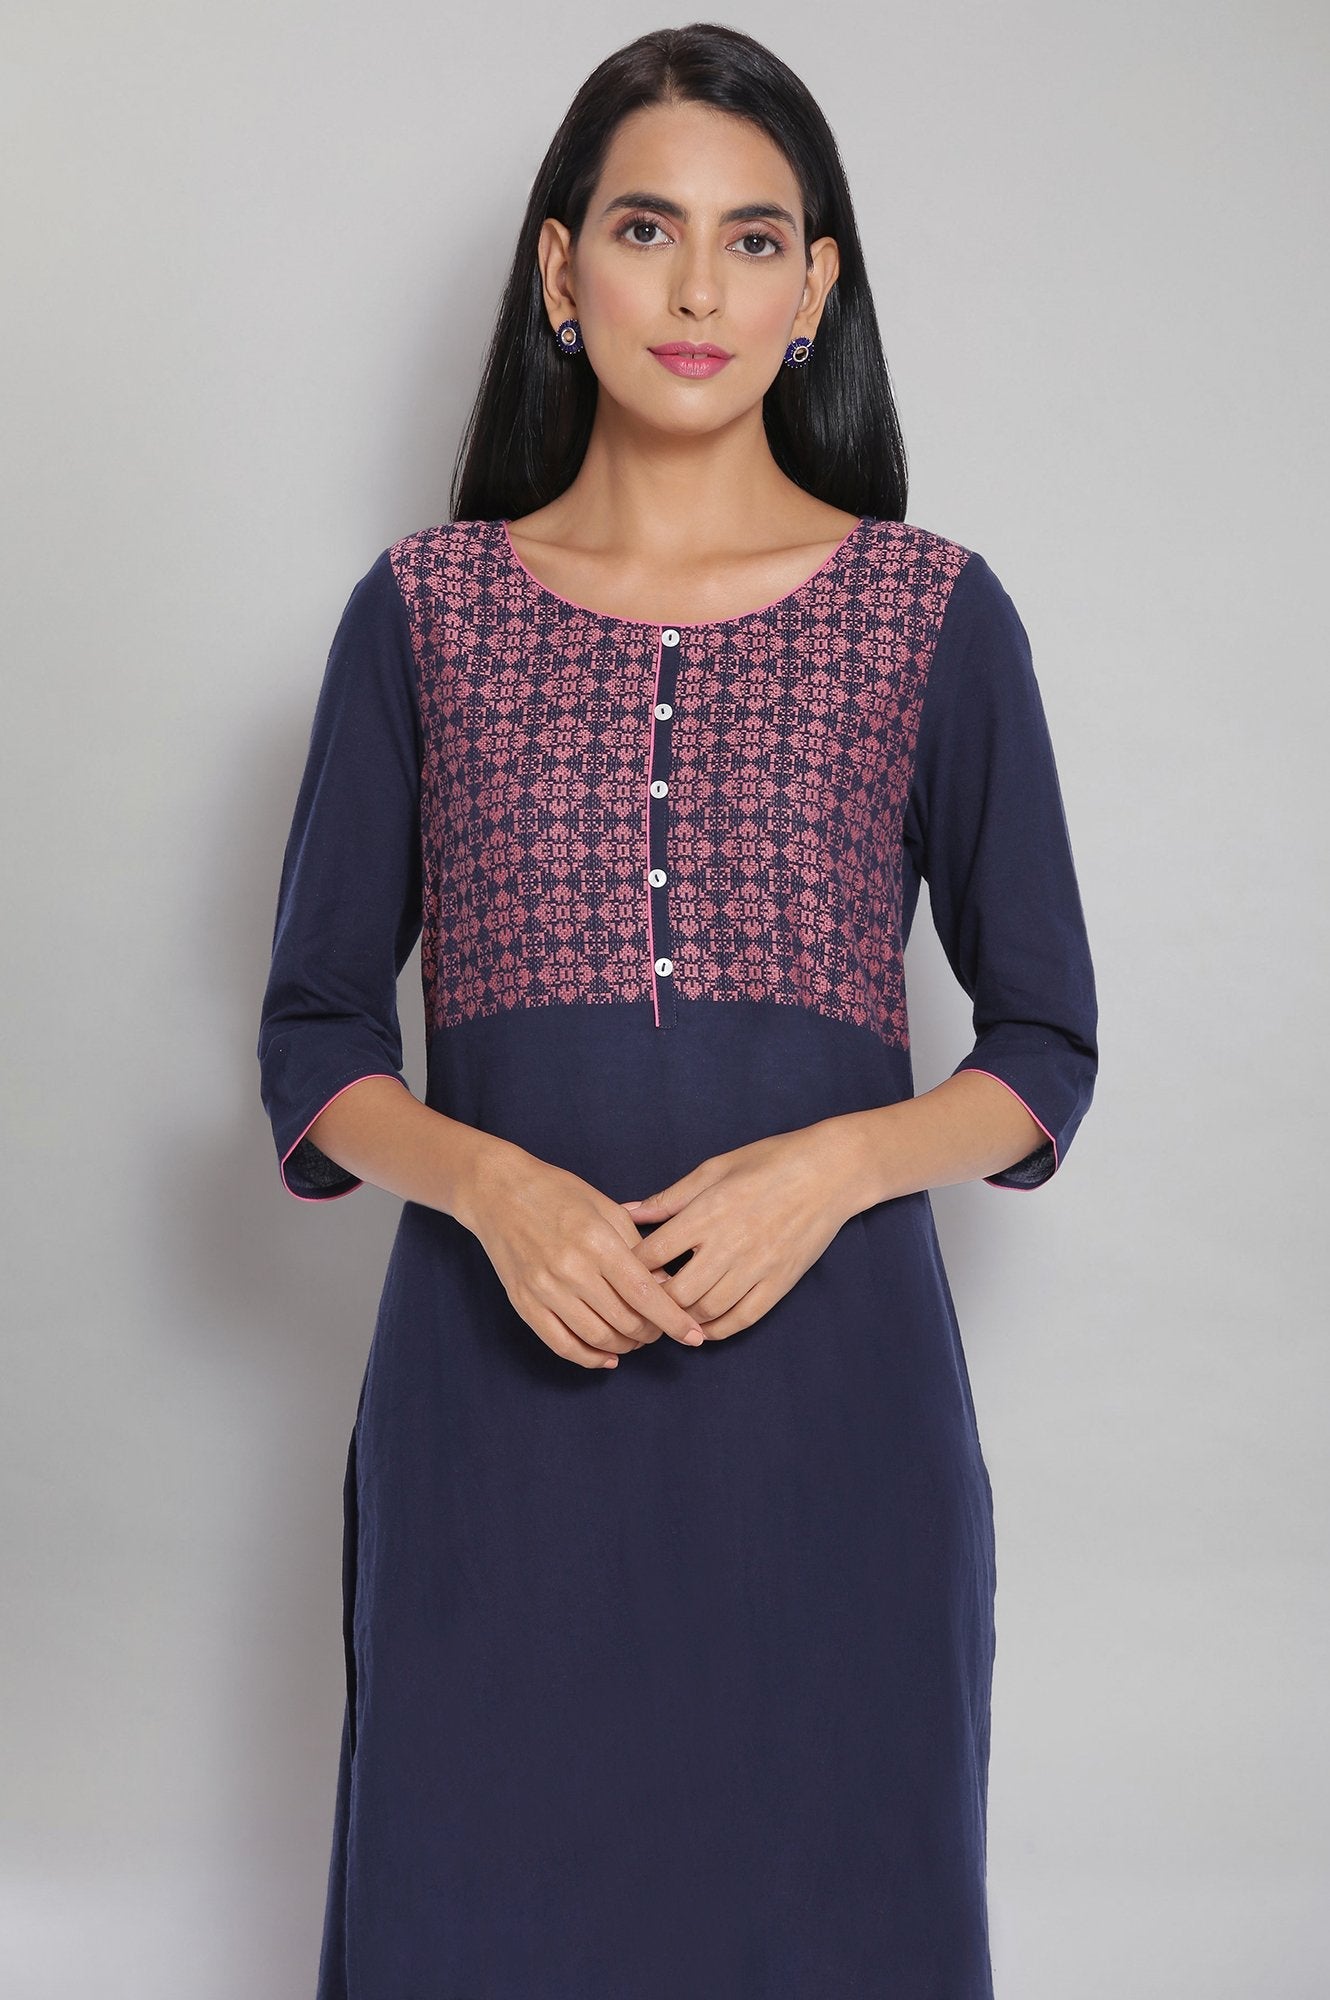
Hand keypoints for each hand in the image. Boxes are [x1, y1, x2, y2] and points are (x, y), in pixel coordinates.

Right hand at [462, 1140, 708, 1369]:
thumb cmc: (558, 1193)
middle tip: (661, 1329)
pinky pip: (562, 1345)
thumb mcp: (606, 1209)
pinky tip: (607, 1356)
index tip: (693, 1335)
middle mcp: (570, 1269)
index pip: (645, 1293)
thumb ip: (638, 1248)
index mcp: (596, 1242)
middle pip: (625, 1321)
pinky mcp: (524, 1304)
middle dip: (652, 1333)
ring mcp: (544, 1290)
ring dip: (626, 1346)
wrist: (498, 1191)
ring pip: (597, 1338)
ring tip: (636, 1338)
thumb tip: (667, 1286)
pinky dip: (589, 1358)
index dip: (673, 1320)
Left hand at [621, 1123, 855, 1340]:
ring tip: (670, 1313)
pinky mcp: (779, 1283)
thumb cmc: (769, 1162)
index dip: (631, 1269)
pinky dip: (717, 1329)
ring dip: (682, 1318)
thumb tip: (627, 1211)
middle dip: (653, 1301)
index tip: (624, 1272)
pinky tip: (703, 1326)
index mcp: (707, 1213)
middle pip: (675, 1293)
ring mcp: (756, 1268)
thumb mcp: (713, 1169)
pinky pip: (742, 1319)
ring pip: (706, 1311)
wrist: (829, 1171)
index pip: (653, 1255)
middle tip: (643, 1300)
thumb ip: (669, 1197)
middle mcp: (728, 1245)